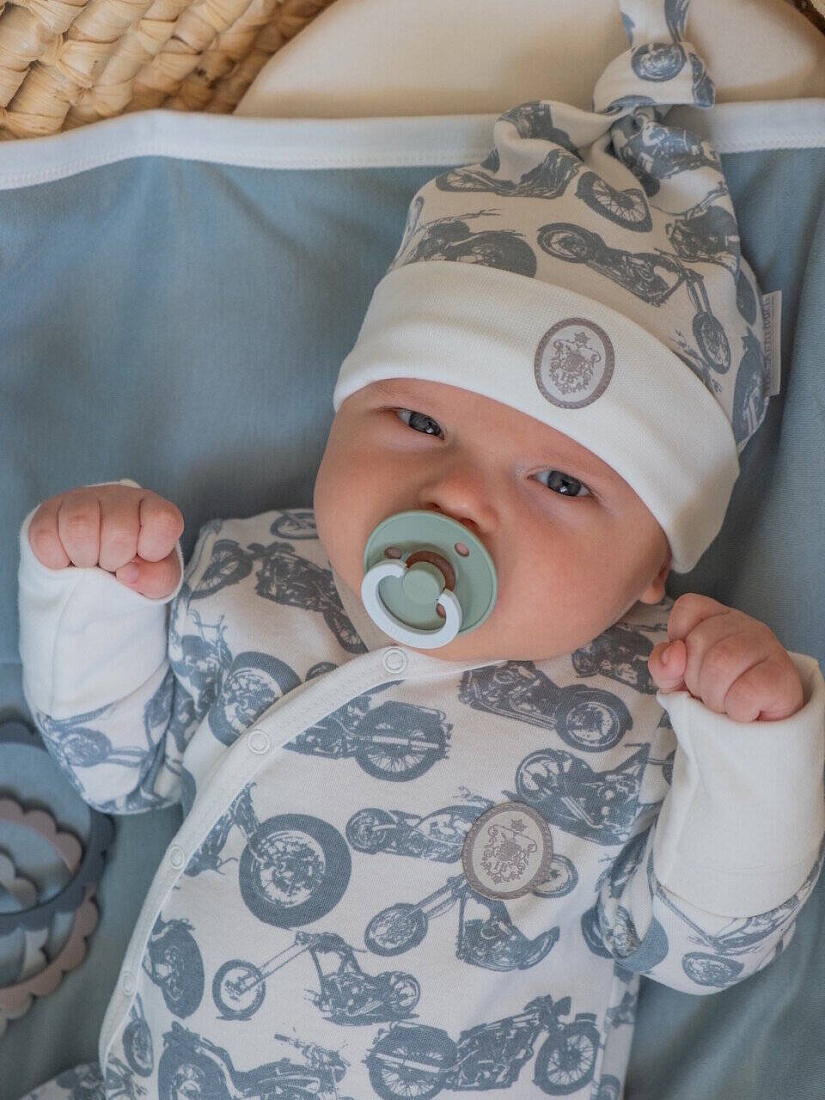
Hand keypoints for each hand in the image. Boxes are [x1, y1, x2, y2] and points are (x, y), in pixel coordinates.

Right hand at [27, 484, 183, 599]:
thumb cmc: (134, 568)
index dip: (153, 548)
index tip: (144, 557)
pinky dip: (56, 560)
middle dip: (115, 561)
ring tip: (90, 562)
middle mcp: (120, 496)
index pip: (164, 520)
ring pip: (79, 526)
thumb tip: (129, 573)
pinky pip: (46, 536)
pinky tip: (67, 559)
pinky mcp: (49, 509)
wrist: (95, 569)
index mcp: (154, 509)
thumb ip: (158, 578)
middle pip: (119, 531)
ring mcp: (82, 498)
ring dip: (84, 559)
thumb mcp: (157, 579)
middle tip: (112, 564)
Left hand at [648, 593, 803, 721]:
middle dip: (694, 679)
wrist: (760, 728)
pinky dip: (736, 710)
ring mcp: (768, 645)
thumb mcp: (678, 680)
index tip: (689, 665)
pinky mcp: (782, 674)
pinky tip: (745, 711)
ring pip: (721, 663)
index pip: (688, 607)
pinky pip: (745, 691)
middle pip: (700, 641)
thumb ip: (663, 664)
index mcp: (718, 617)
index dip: (678, 638)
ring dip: (714, 696)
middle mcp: (745, 624)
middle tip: (711, 692)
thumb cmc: (717, 696)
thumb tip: (673, 652)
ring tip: (725, 703)